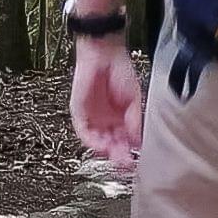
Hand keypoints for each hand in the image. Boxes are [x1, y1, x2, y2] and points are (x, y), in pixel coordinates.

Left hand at [70, 36, 144, 171]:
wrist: (104, 53)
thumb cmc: (120, 70)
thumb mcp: (135, 99)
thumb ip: (135, 121)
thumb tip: (139, 141)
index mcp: (121, 118)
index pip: (125, 141)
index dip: (130, 152)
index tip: (136, 161)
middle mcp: (106, 120)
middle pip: (111, 145)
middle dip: (119, 156)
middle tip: (126, 164)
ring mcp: (93, 117)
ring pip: (98, 142)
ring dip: (107, 152)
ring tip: (116, 157)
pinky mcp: (79, 112)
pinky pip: (84, 132)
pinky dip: (93, 141)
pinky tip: (102, 146)